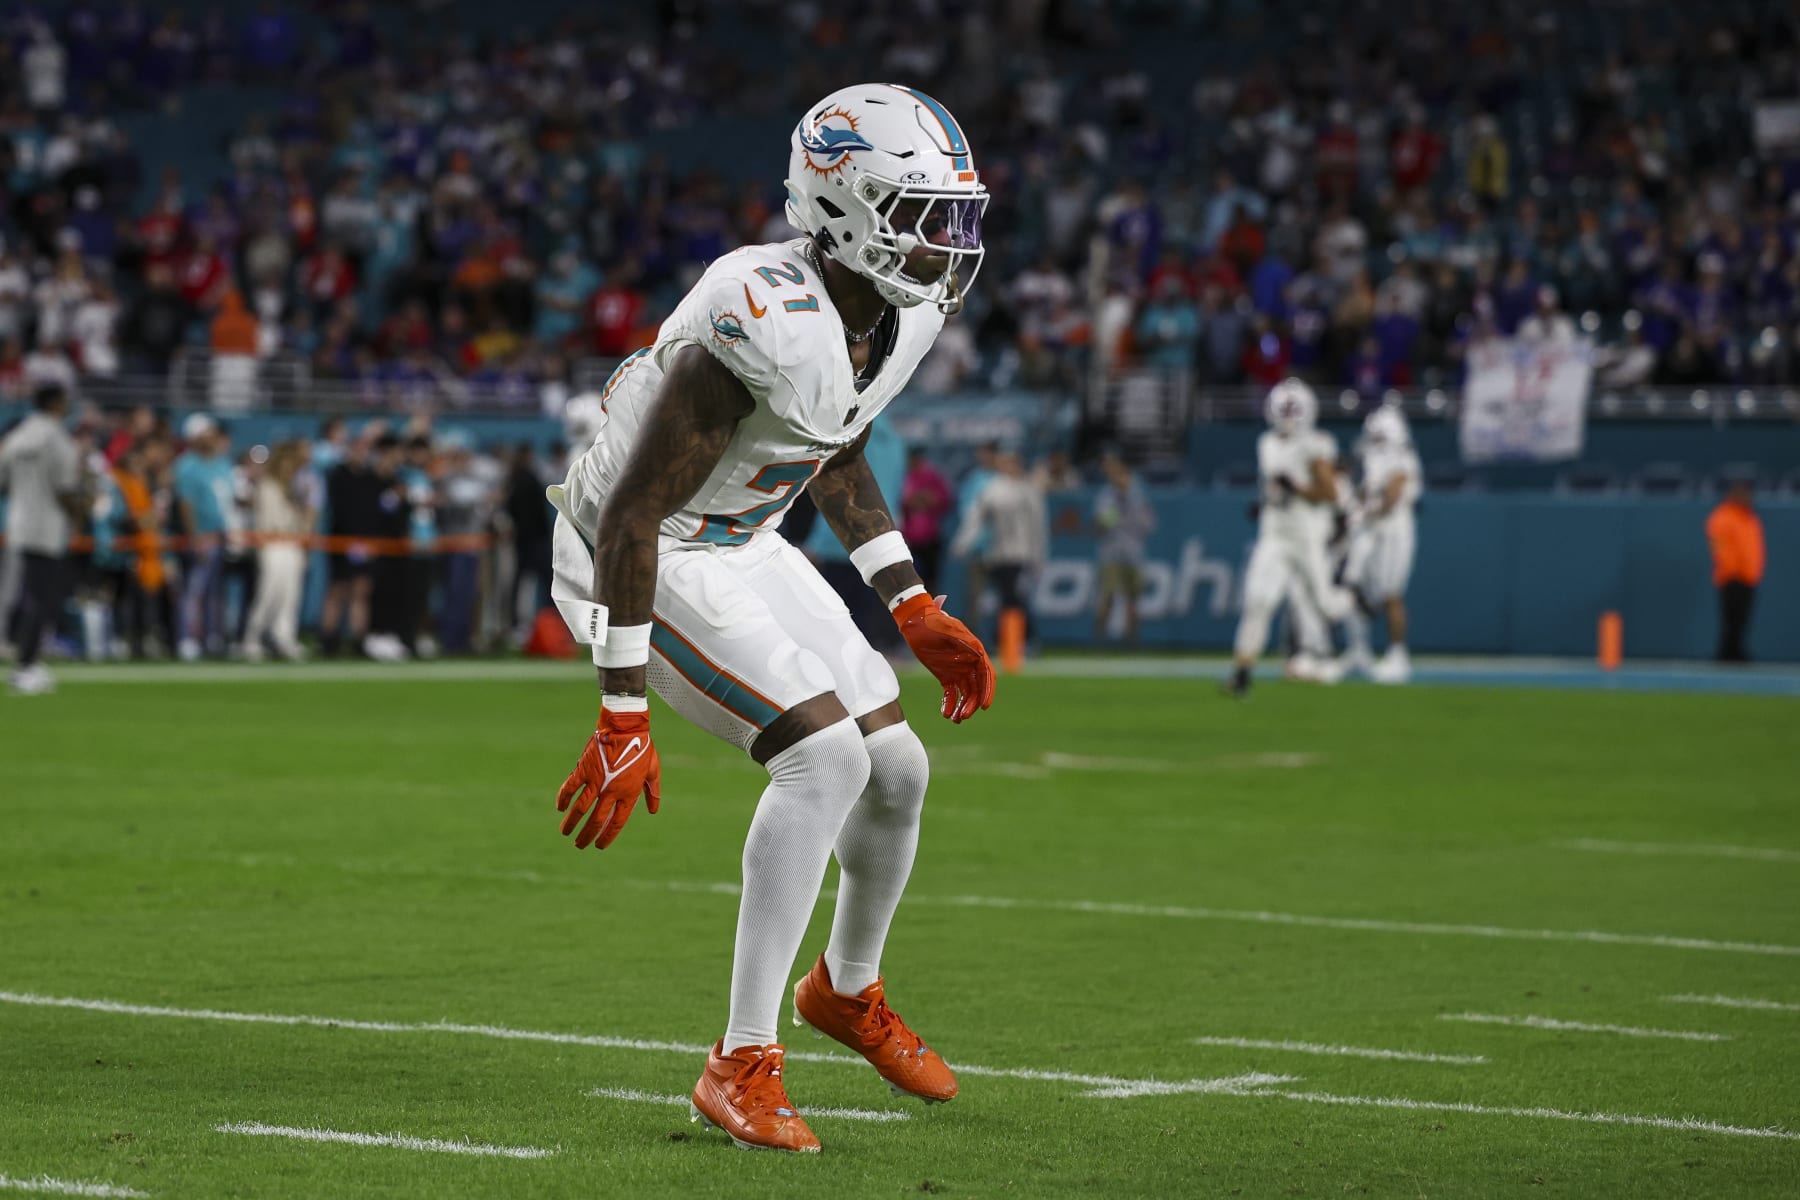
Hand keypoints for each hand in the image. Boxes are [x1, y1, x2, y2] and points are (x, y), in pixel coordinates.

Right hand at [556, 706, 661, 849]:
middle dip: (586, 836)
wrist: (626, 726)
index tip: (599, 846)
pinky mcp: (584, 769)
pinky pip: (570, 788)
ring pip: (580, 809)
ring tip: (565, 833)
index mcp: (628, 794)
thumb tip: (653, 811)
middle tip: (580, 845)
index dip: (607, 837)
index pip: (616, 823)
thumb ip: (653, 792)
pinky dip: (563, 798)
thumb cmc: (642, 747)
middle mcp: (611, 791)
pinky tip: (560, 807)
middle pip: (596, 821)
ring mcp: (596, 781)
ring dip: (571, 823)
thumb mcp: (653, 771)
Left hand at [893, 593, 994, 723]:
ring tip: (955, 720)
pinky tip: (945, 714)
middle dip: (972, 704)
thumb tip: (980, 654)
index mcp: (975, 652)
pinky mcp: (945, 675)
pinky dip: (949, 704)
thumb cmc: (934, 622)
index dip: (987, 691)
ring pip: (965, 693)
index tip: (984, 706)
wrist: (915, 620)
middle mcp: (969, 663)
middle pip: (976, 688)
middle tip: (963, 716)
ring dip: (962, 707)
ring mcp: (957, 670)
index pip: (986, 675)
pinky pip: (951, 693)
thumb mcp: (949, 629)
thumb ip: (964, 641)